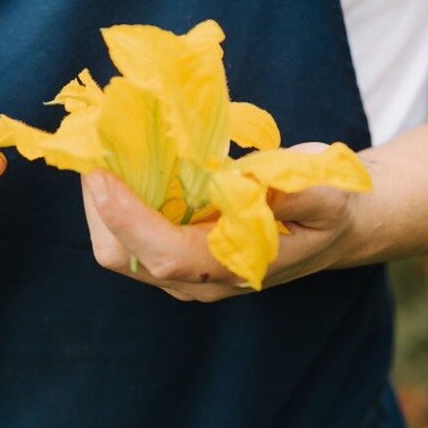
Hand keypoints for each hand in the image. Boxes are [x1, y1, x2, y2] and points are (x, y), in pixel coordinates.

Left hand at [81, 149, 362, 302]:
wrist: (335, 227)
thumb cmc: (331, 210)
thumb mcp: (331, 196)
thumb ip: (303, 194)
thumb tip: (264, 184)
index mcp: (235, 267)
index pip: (166, 255)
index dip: (129, 218)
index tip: (102, 175)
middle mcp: (200, 278)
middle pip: (125, 257)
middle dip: (98, 207)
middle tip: (92, 151)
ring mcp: (184, 268)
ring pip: (118, 247)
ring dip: (100, 201)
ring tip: (99, 149)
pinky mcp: (176, 249)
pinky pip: (129, 230)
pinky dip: (115, 198)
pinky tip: (118, 160)